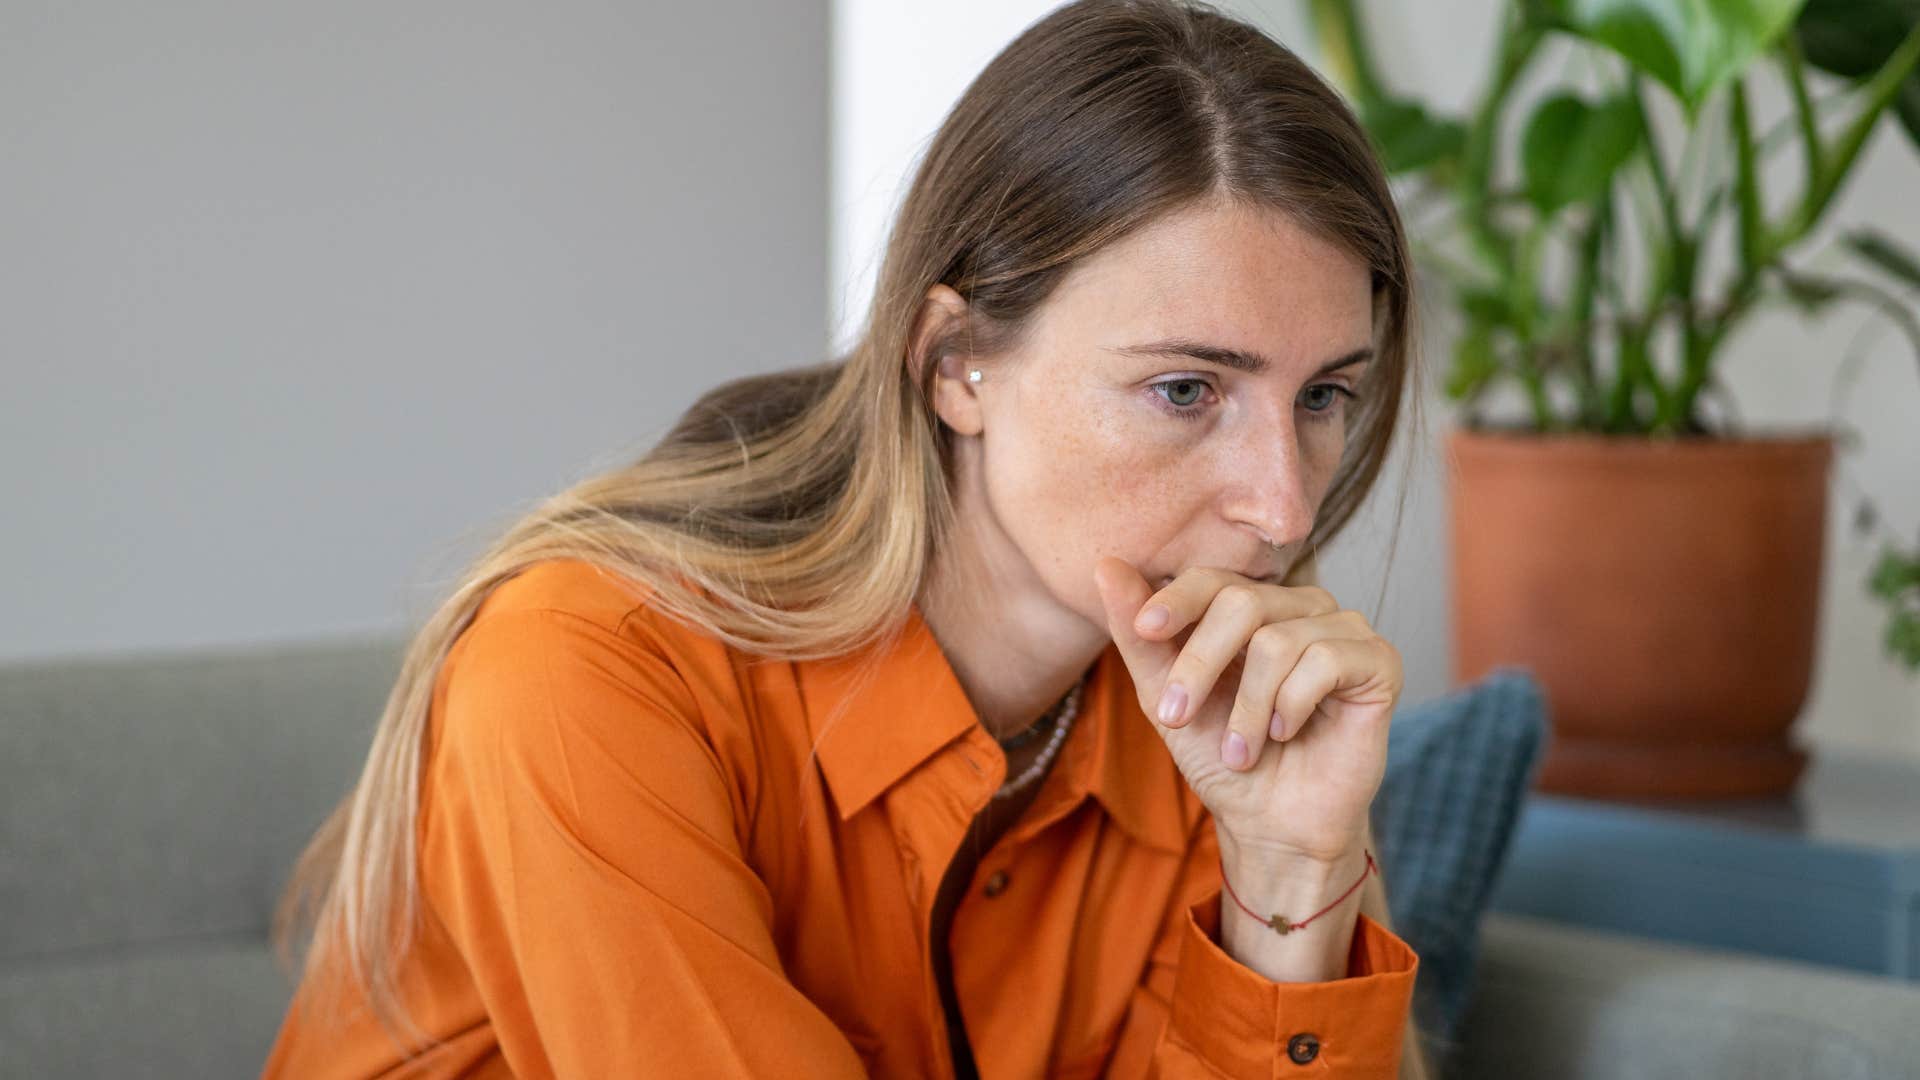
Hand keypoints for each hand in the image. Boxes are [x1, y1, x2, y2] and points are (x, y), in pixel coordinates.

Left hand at [1091, 556, 1399, 863]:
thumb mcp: (1166, 698)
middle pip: (1242, 602)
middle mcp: (1300, 608)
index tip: (1144, 630)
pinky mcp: (1379, 662)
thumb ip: (1139, 637)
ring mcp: (1344, 631)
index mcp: (1252, 608)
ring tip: (1241, 751)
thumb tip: (1106, 564)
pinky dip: (1292, 706)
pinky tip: (1287, 734)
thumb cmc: (1221, 758)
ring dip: (1246, 708)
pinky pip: (1326, 660)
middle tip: (1176, 718)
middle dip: (1199, 665)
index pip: (1213, 580)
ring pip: (1279, 640)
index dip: (1177, 599)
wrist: (1271, 825)